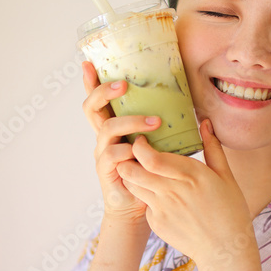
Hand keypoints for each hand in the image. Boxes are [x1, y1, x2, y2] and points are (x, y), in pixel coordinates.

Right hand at [81, 61, 160, 227]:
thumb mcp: (153, 143)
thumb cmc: (148, 172)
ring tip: (155, 121)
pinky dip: (128, 151)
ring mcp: (102, 153)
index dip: (90, 82)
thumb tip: (180, 99)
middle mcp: (103, 137)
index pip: (98, 100)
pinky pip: (113, 155)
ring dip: (131, 121)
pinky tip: (142, 151)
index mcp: (112, 127)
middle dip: (104, 92)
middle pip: (91, 107)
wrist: (139, 207)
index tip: (89, 63)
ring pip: (107, 128)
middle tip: (123, 84)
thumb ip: (156, 124)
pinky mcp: (106, 171)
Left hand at [116, 119, 257, 270]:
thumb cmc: (230, 211)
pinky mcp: (156, 223)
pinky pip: (143, 203)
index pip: (150, 158)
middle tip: (132, 153)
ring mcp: (162, 209)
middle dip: (126, 159)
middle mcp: (172, 191)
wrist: (225, 250)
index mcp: (190, 175)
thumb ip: (213, 147)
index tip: (141, 140)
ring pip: (132, 186)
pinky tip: (157, 195)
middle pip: (132, 171)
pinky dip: (145, 195)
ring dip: (131, 176)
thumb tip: (205, 122)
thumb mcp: (226, 176)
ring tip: (140, 170)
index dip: (138, 147)